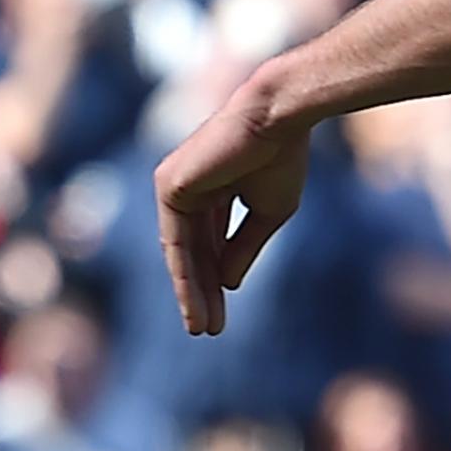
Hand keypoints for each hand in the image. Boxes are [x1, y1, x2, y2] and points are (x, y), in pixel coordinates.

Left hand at [154, 95, 312, 334]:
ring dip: (191, 291)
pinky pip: (175, 241)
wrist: (278, 120)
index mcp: (212, 190)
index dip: (217, 280)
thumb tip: (227, 284)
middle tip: (208, 330)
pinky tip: (197, 302)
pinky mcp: (169, 186)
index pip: (209, 243)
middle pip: (193, 252)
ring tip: (202, 327)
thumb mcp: (267, 213)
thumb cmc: (281, 158)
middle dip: (202, 292)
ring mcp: (174, 186)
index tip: (222, 315)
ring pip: (181, 251)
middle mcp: (188, 188)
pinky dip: (184, 275)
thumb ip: (244, 246)